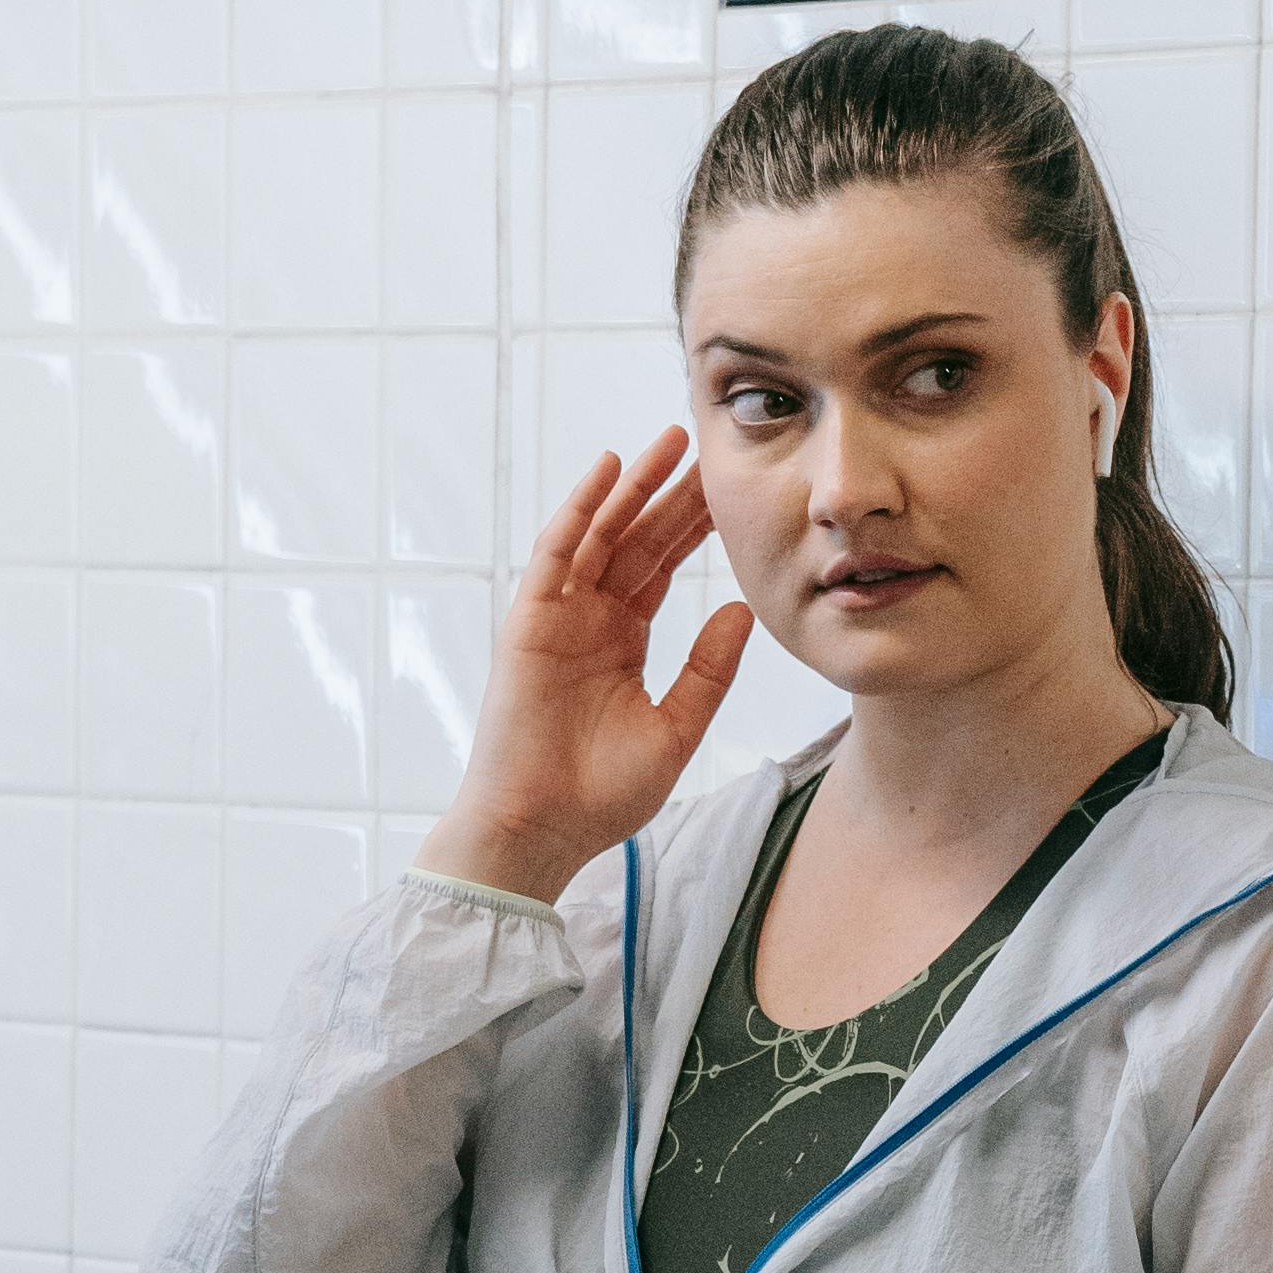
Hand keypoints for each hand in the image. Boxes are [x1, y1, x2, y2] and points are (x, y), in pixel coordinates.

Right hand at [417, 432, 753, 902]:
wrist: (542, 830)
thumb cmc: (602, 795)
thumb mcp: (677, 728)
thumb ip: (710, 669)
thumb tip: (744, 608)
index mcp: (622, 641)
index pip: (662, 567)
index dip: (694, 528)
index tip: (732, 492)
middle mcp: (588, 619)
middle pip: (636, 540)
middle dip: (670, 494)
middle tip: (709, 449)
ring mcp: (556, 616)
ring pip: (600, 533)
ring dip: (632, 485)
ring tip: (671, 442)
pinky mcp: (528, 620)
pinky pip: (555, 552)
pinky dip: (580, 507)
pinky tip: (608, 469)